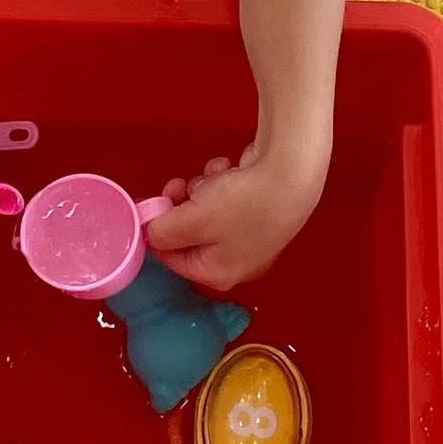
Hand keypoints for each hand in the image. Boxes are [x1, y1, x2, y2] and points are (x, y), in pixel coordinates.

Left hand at [145, 139, 329, 291]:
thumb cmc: (241, 204)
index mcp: (217, 274)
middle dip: (182, 204)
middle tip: (178, 185)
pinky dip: (223, 181)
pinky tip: (231, 169)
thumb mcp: (192, 221)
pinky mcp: (257, 209)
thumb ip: (163, 231)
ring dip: (203, 188)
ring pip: (205, 209)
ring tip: (217, 177)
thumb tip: (151, 234)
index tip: (152, 204)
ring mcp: (248, 235)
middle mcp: (234, 261)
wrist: (291, 174)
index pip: (171, 258)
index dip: (157, 229)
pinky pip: (225, 197)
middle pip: (188, 232)